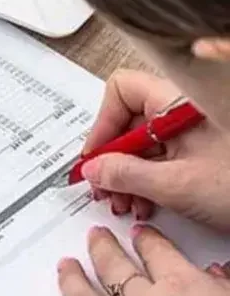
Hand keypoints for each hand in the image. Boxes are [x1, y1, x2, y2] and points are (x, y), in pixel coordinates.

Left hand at [16, 225, 229, 295]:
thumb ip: (225, 289)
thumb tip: (216, 274)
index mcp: (183, 288)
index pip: (157, 253)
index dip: (145, 240)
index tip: (137, 235)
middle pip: (115, 270)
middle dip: (101, 249)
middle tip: (93, 237)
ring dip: (71, 282)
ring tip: (63, 267)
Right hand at [79, 69, 229, 231]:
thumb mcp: (178, 185)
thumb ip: (127, 175)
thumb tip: (94, 170)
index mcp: (181, 103)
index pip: (122, 91)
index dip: (103, 124)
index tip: (95, 157)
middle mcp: (185, 111)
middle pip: (129, 120)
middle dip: (112, 158)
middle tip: (104, 187)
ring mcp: (194, 132)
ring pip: (143, 144)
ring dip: (126, 175)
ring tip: (125, 202)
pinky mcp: (200, 153)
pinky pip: (161, 158)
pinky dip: (147, 181)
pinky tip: (146, 204)